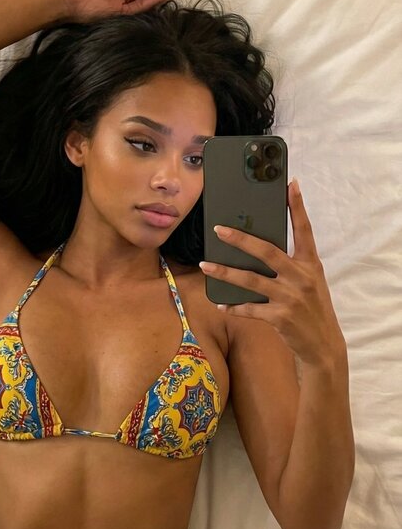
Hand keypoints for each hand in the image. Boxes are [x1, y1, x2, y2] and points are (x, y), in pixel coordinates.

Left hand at [199, 179, 345, 367]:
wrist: (323, 345)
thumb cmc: (312, 308)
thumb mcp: (310, 282)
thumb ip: (291, 265)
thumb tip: (258, 248)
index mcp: (311, 264)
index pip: (304, 230)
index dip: (297, 207)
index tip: (290, 184)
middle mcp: (301, 277)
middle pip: (267, 251)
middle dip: (241, 239)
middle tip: (219, 229)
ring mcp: (290, 297)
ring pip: (251, 280)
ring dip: (225, 272)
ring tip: (205, 265)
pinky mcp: (280, 317)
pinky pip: (250, 308)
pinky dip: (234, 306)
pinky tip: (221, 302)